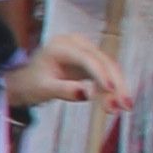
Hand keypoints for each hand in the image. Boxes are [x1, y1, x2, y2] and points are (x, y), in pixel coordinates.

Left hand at [6, 34, 125, 109]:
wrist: (28, 80)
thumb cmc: (32, 83)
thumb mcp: (43, 89)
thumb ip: (63, 90)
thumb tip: (86, 95)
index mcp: (61, 46)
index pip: (87, 58)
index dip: (100, 74)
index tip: (111, 90)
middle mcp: (77, 44)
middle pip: (103, 62)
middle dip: (116, 84)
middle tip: (125, 105)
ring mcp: (86, 50)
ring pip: (109, 67)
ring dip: (118, 88)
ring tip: (124, 108)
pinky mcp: (92, 60)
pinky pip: (107, 73)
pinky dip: (113, 88)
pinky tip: (116, 103)